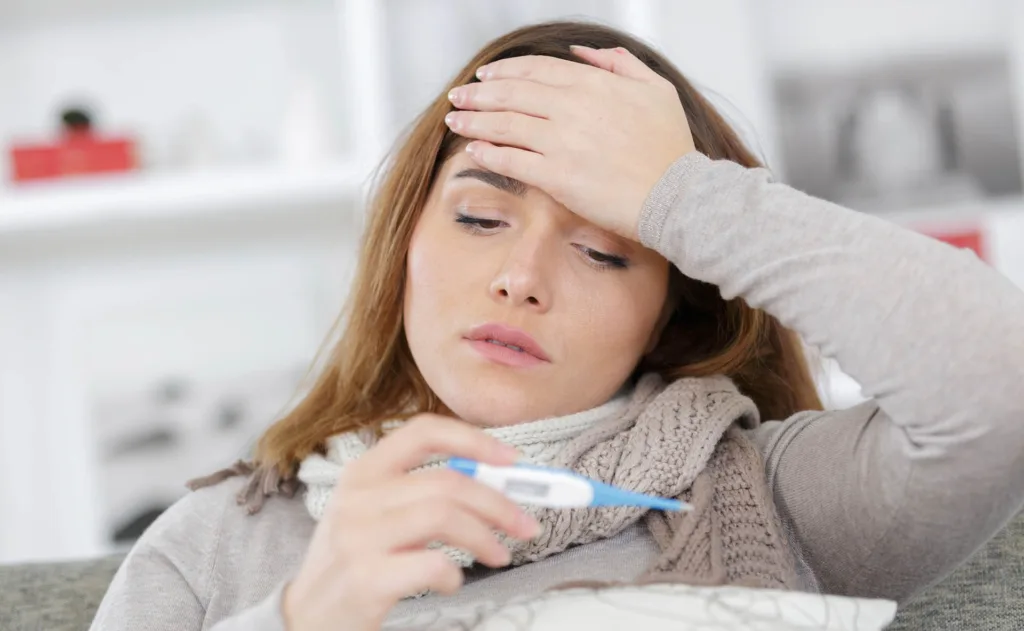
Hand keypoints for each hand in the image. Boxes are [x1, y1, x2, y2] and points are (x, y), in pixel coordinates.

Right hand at [282, 415, 539, 630]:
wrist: (305, 617)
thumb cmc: (354, 561)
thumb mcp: (375, 513)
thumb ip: (423, 492)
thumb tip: (496, 483)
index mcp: (363, 471)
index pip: (424, 431)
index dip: (475, 440)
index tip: (512, 460)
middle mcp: (358, 497)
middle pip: (447, 481)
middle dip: (499, 503)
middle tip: (527, 525)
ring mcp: (359, 537)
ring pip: (444, 516)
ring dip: (486, 536)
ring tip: (499, 555)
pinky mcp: (366, 579)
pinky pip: (432, 564)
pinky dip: (455, 574)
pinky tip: (452, 582)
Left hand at [445, 46, 695, 241]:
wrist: (677, 196)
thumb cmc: (671, 148)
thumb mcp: (656, 89)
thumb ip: (619, 63)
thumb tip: (582, 51)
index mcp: (594, 84)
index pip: (537, 69)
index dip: (506, 71)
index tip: (486, 76)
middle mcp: (573, 108)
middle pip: (512, 93)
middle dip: (479, 94)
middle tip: (458, 97)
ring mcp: (562, 142)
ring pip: (505, 124)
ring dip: (474, 121)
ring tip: (454, 121)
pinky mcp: (556, 177)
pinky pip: (511, 160)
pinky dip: (488, 153)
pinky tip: (473, 150)